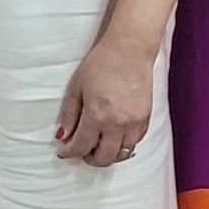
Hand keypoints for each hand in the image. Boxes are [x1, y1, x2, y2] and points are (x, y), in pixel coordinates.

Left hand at [56, 39, 157, 168]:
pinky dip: (124, 144)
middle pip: (103, 158)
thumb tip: (63, 134)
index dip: (69, 152)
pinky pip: (135, 142)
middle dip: (89, 158)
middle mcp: (117, 123)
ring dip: (108, 154)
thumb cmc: (102, 63)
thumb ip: (69, 114)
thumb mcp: (76, 87)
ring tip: (99, 144)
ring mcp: (134, 122)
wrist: (130, 49)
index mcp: (97, 115)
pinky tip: (115, 136)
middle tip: (82, 151)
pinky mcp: (146, 117)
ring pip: (122, 154)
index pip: (81, 147)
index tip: (65, 150)